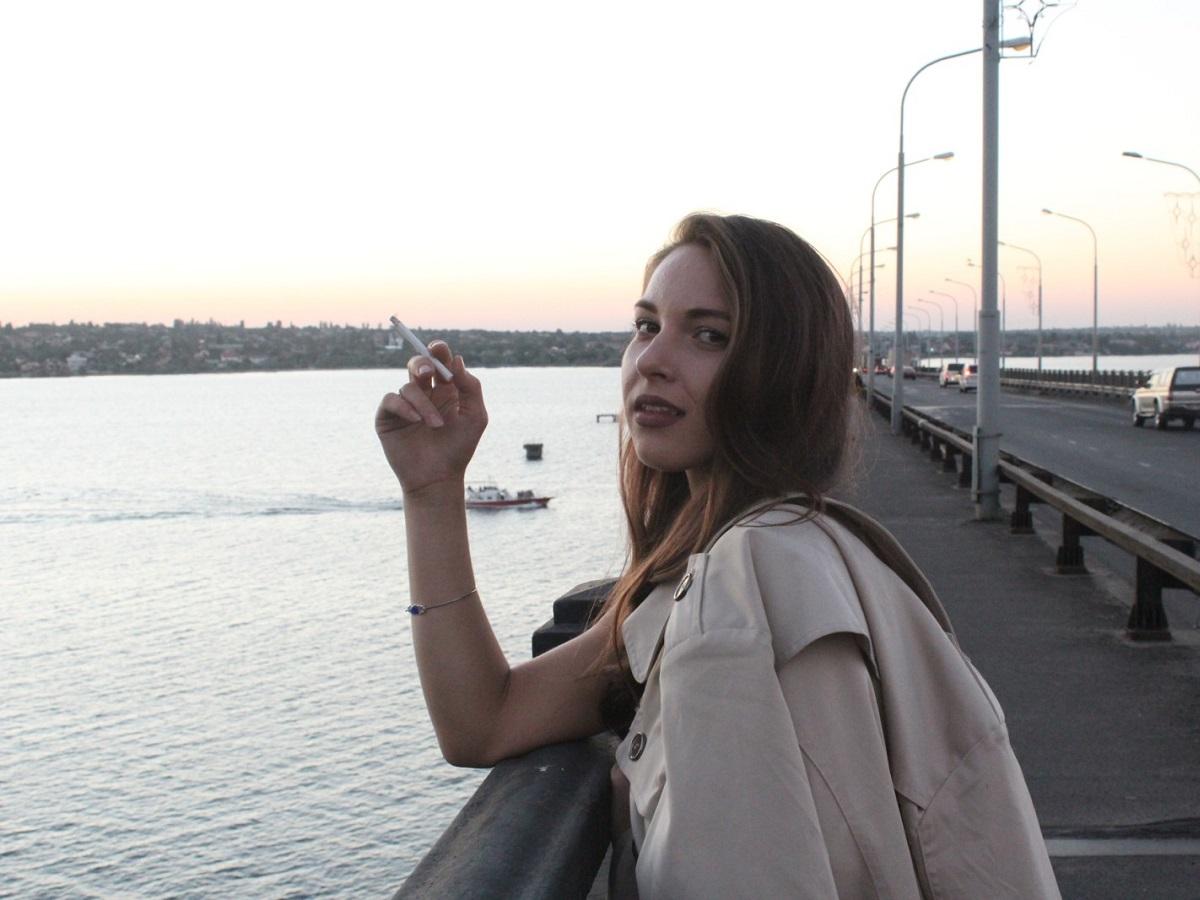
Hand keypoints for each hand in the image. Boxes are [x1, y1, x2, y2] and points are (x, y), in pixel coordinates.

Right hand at [375, 340, 487, 497]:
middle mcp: (424, 395)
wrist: (438, 478)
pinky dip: (404, 406)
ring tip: (435, 425)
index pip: (440, 362)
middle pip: (418, 365)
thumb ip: (471, 387)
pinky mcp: (388, 418)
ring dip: (423, 404)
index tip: (439, 348)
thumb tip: (457, 360)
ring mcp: (405, 406)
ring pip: (409, 386)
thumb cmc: (459, 449)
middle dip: (422, 363)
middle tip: (430, 373)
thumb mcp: (475, 417)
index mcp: (446, 391)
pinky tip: (416, 420)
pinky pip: (391, 399)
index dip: (438, 351)